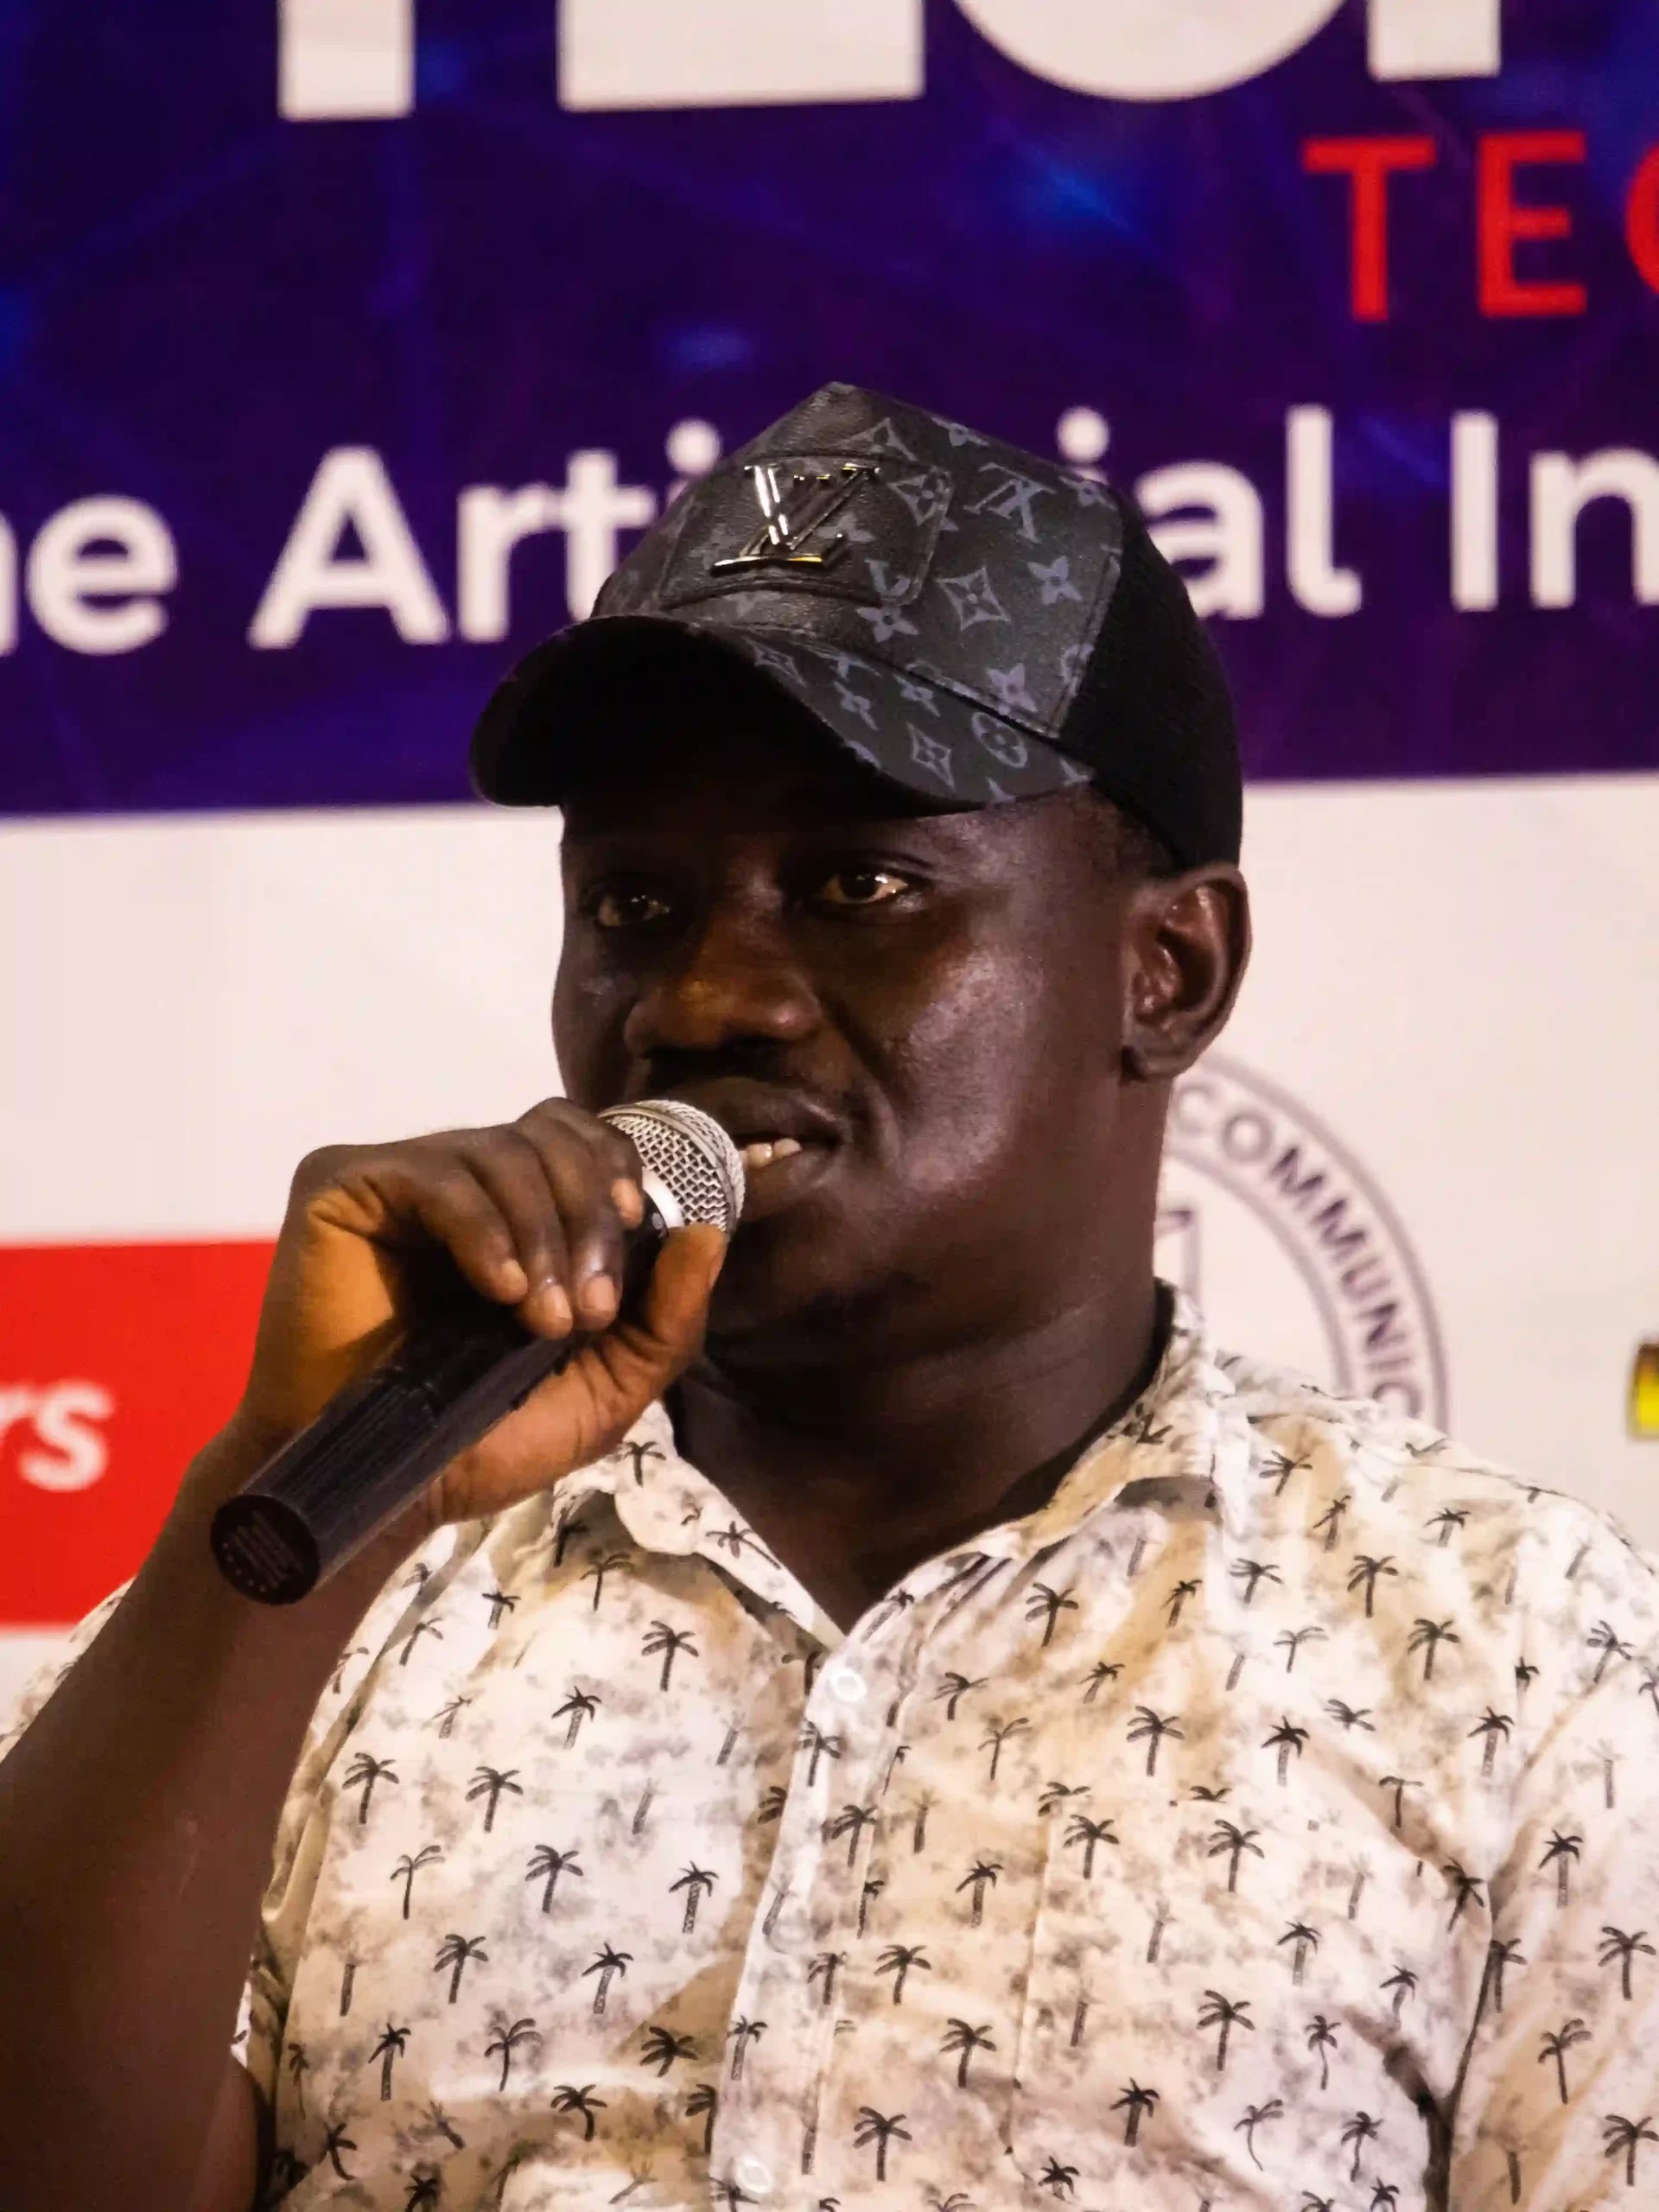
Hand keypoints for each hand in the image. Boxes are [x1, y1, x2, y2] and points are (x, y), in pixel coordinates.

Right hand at [220, 1100, 724, 1540]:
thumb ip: (664, 1319)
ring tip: (541, 1321)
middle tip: (589, 1311)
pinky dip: (483, 1229)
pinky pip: (436, 1176)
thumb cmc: (480, 1440)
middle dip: (590, 1217)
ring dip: (542, 1236)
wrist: (378, 1485)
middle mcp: (463, 1181)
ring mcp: (402, 1178)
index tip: (639, 1223)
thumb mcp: (603, 1390)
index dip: (619, 1166)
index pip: (581, 1139)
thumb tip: (708, 1232)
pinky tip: (497, 1291)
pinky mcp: (343, 1186)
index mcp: (520, 1212)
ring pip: (503, 1151)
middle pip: (551, 1134)